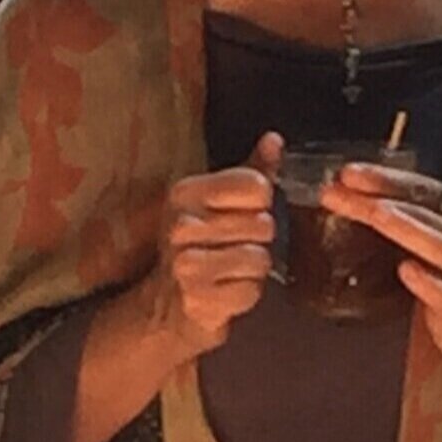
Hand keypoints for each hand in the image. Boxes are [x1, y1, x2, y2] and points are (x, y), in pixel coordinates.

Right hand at [145, 133, 280, 355]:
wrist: (167, 302)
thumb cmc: (201, 244)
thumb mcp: (220, 201)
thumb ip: (251, 171)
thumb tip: (274, 140)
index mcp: (186, 193)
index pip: (257, 186)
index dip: (261, 203)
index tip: (243, 213)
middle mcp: (181, 225)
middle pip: (264, 224)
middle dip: (259, 239)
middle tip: (236, 246)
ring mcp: (186, 264)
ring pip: (260, 258)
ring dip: (255, 268)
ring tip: (233, 268)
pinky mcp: (197, 299)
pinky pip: (251, 291)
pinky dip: (247, 293)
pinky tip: (227, 289)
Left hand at [320, 165, 441, 390]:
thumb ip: (412, 218)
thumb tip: (356, 200)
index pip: (420, 187)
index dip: (383, 178)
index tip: (346, 172)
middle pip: (419, 211)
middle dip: (376, 200)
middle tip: (336, 192)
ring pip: (438, 246)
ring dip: (406, 228)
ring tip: (376, 214)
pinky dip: (427, 282)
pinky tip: (407, 272)